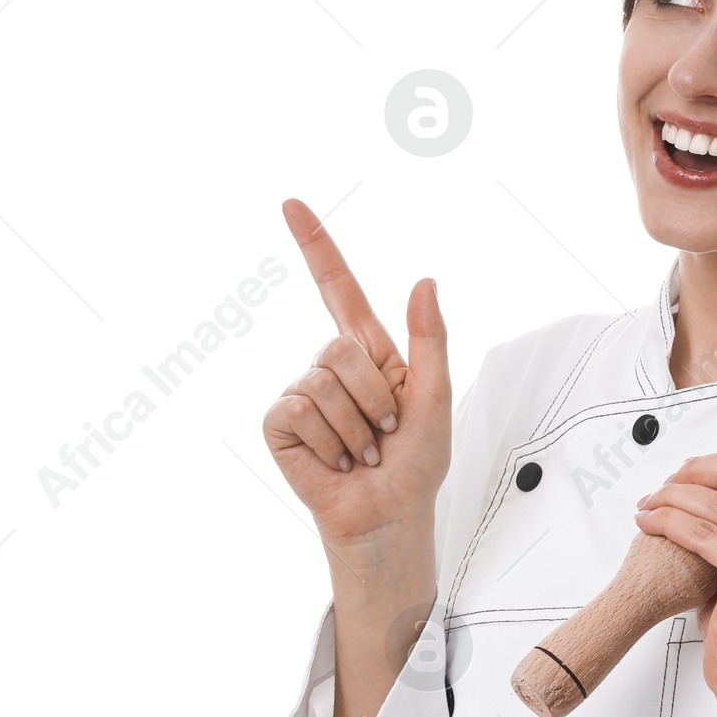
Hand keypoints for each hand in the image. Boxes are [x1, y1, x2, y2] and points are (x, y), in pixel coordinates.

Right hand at [262, 199, 451, 565]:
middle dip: (376, 395)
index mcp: (369, 352)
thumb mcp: (436, 395)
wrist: (390, 513)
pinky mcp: (280, 423)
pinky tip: (338, 461)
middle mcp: (329, 366)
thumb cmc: (415, 462)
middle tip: (386, 431)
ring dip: (358, 426)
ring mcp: (301, 392)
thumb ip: (430, 338)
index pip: (337, 287)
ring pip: (324, 381)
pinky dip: (330, 441)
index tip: (290, 204)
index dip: (315, 245)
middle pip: (341, 346)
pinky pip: (301, 409)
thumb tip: (424, 281)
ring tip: (364, 450)